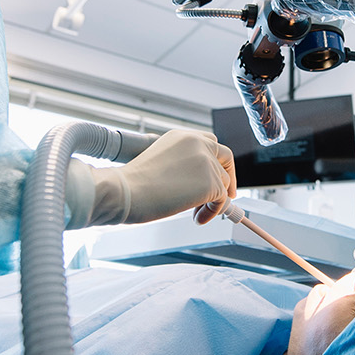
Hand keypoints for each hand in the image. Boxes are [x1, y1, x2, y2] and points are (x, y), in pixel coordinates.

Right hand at [91, 130, 236, 224]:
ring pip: (223, 184)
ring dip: (213, 201)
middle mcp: (197, 143)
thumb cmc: (134, 183)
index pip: (210, 143)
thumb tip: (201, 183)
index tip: (218, 175)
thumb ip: (183, 165)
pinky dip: (212, 212)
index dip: (217, 161)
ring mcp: (206, 162)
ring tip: (194, 213)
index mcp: (182, 136)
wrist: (126, 191)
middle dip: (228, 177)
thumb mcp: (162, 163)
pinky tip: (197, 218)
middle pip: (226, 157)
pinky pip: (222, 201)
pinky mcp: (211, 182)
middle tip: (226, 195)